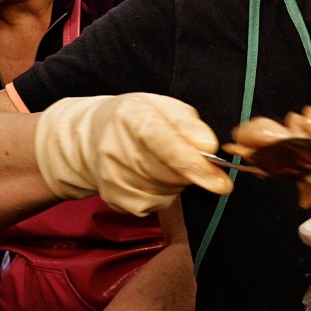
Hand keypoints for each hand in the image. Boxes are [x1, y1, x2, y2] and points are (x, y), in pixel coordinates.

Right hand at [35, 93, 230, 216]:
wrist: (88, 138)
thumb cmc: (132, 119)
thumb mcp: (161, 106)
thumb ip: (188, 124)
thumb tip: (209, 146)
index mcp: (132, 118)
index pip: (168, 146)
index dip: (196, 166)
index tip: (221, 182)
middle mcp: (117, 150)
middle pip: (172, 174)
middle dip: (191, 171)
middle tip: (186, 157)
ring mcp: (114, 178)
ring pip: (167, 192)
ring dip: (176, 182)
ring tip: (161, 163)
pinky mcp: (116, 200)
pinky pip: (156, 205)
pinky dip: (163, 194)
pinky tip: (150, 177)